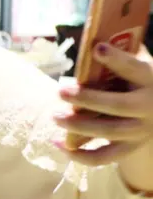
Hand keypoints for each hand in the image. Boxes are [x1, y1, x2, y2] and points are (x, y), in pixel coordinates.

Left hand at [53, 43, 152, 186]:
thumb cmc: (140, 82)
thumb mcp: (139, 67)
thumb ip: (121, 55)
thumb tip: (92, 41)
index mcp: (151, 80)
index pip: (136, 68)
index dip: (117, 59)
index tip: (97, 48)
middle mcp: (149, 107)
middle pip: (118, 105)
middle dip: (87, 99)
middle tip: (61, 91)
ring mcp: (141, 131)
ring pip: (109, 131)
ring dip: (79, 126)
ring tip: (55, 116)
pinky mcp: (130, 147)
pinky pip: (104, 157)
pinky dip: (80, 156)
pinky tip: (57, 144)